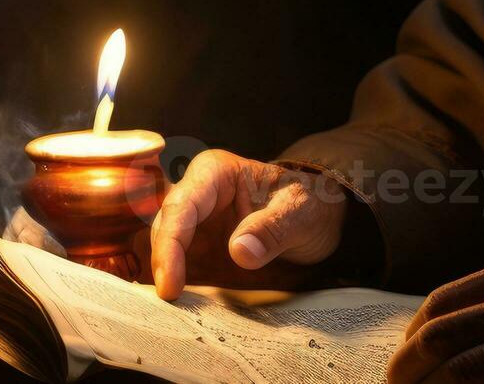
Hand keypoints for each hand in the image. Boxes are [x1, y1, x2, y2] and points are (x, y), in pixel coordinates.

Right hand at [149, 149, 348, 299]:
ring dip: (166, 274)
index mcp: (217, 173)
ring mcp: (197, 220)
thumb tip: (239, 251)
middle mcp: (199, 193)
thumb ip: (272, 228)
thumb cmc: (310, 203)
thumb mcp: (301, 213)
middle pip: (166, 226)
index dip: (170, 245)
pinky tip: (182, 305)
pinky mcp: (201, 245)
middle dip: (163, 262)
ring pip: (165, 245)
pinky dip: (177, 282)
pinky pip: (179, 263)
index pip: (182, 205)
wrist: (320, 217)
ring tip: (172, 309)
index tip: (171, 284)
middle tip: (171, 300)